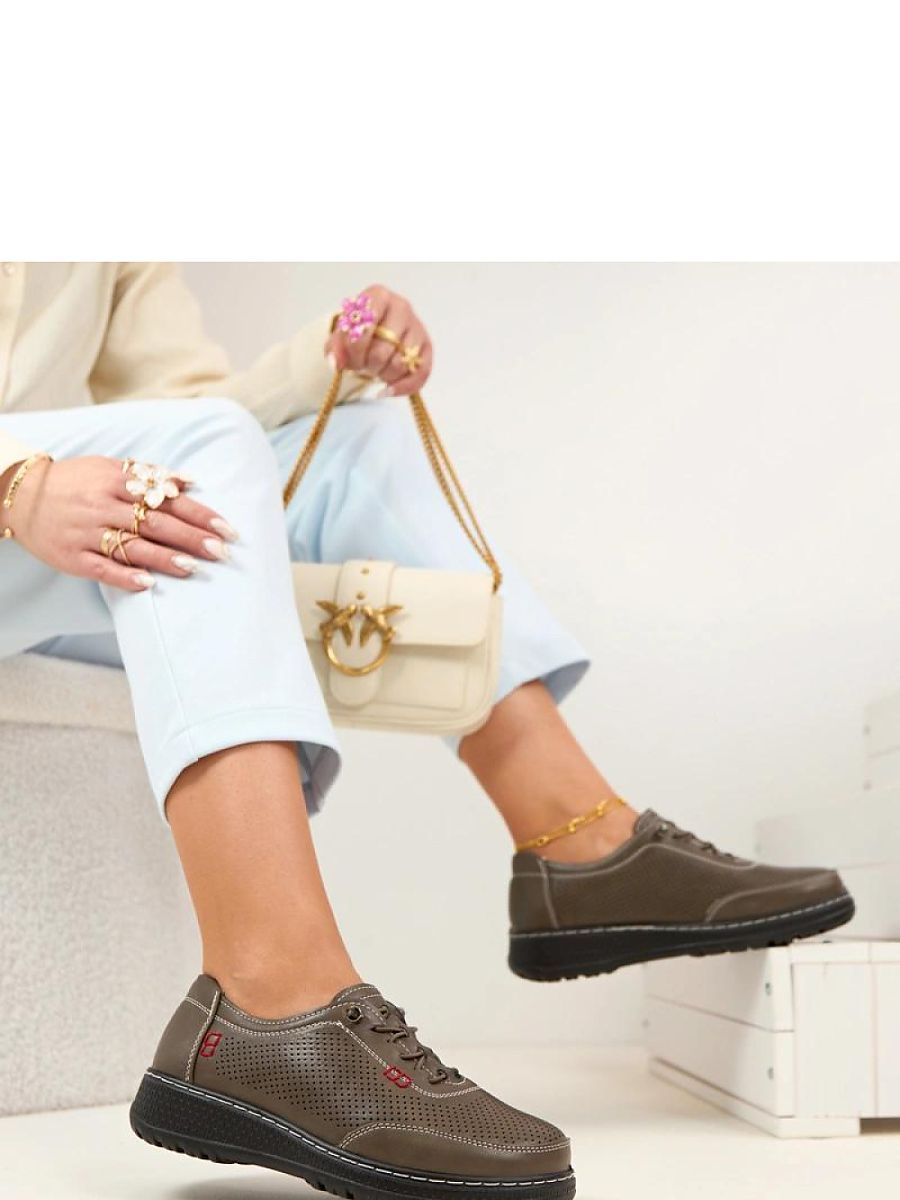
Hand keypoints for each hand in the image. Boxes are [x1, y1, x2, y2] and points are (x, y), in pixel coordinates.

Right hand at [4, 455, 237, 591]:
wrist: (21, 496)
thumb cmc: (75, 482)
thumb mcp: (109, 467)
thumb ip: (149, 475)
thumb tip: (189, 481)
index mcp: (115, 481)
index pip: (166, 498)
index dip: (198, 513)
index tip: (225, 527)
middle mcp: (103, 506)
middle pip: (155, 523)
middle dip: (191, 538)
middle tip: (222, 551)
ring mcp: (86, 533)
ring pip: (131, 547)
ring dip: (166, 558)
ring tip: (195, 568)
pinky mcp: (72, 557)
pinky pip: (102, 568)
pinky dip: (125, 576)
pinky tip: (149, 585)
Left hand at [324, 284, 433, 395]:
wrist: (376, 327)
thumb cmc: (359, 328)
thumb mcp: (341, 333)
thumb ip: (335, 347)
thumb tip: (336, 363)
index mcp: (378, 296)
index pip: (364, 329)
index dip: (354, 352)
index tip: (348, 360)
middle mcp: (401, 307)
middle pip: (382, 351)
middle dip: (367, 366)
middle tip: (361, 367)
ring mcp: (417, 327)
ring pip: (399, 365)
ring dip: (382, 376)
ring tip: (375, 371)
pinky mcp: (427, 346)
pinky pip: (419, 375)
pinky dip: (402, 388)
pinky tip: (387, 390)